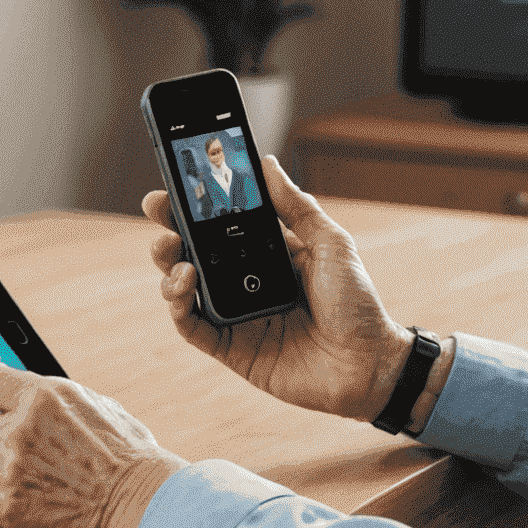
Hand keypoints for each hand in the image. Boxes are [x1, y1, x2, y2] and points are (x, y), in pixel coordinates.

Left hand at [0, 356, 186, 527]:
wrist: (141, 500)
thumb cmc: (123, 451)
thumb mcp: (87, 402)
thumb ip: (44, 398)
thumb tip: (14, 394)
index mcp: (39, 395)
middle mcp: (18, 429)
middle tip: (11, 447)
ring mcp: (9, 470)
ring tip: (17, 474)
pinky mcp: (7, 508)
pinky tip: (20, 496)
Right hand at [142, 156, 414, 421]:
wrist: (369, 364)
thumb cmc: (357, 303)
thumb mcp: (331, 244)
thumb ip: (296, 207)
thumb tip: (266, 163)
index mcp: (266, 251)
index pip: (221, 222)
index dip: (195, 202)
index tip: (176, 178)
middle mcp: (244, 280)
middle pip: (193, 250)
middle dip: (169, 226)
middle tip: (158, 208)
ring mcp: (234, 314)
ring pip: (182, 285)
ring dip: (167, 263)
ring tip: (170, 248)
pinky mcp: (229, 347)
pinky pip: (191, 326)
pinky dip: (178, 304)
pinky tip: (186, 281)